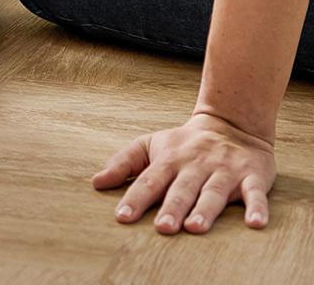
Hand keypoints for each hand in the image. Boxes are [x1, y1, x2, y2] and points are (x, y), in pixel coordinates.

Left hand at [93, 112, 275, 233]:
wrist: (231, 123)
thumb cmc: (184, 143)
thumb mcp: (151, 145)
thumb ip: (124, 163)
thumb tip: (96, 182)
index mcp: (169, 159)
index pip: (149, 180)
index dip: (135, 198)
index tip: (122, 217)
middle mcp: (195, 165)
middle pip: (181, 188)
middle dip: (172, 208)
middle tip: (162, 228)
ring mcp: (224, 171)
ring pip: (213, 192)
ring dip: (205, 210)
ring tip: (195, 228)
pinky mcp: (252, 177)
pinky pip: (255, 194)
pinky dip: (256, 208)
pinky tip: (254, 224)